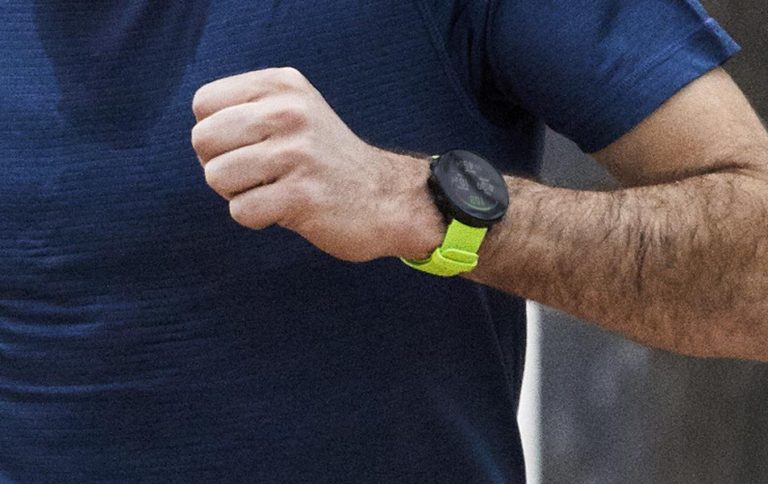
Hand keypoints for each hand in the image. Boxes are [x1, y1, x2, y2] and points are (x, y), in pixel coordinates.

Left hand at [191, 67, 443, 261]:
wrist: (387, 198)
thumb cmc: (327, 160)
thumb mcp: (295, 111)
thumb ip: (248, 109)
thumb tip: (199, 136)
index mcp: (282, 85)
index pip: (203, 103)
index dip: (215, 134)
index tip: (248, 148)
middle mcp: (289, 111)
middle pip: (203, 139)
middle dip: (219, 166)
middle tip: (257, 175)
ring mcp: (297, 153)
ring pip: (217, 176)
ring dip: (238, 194)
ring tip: (273, 191)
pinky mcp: (302, 195)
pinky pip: (241, 211)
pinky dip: (257, 219)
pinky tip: (286, 210)